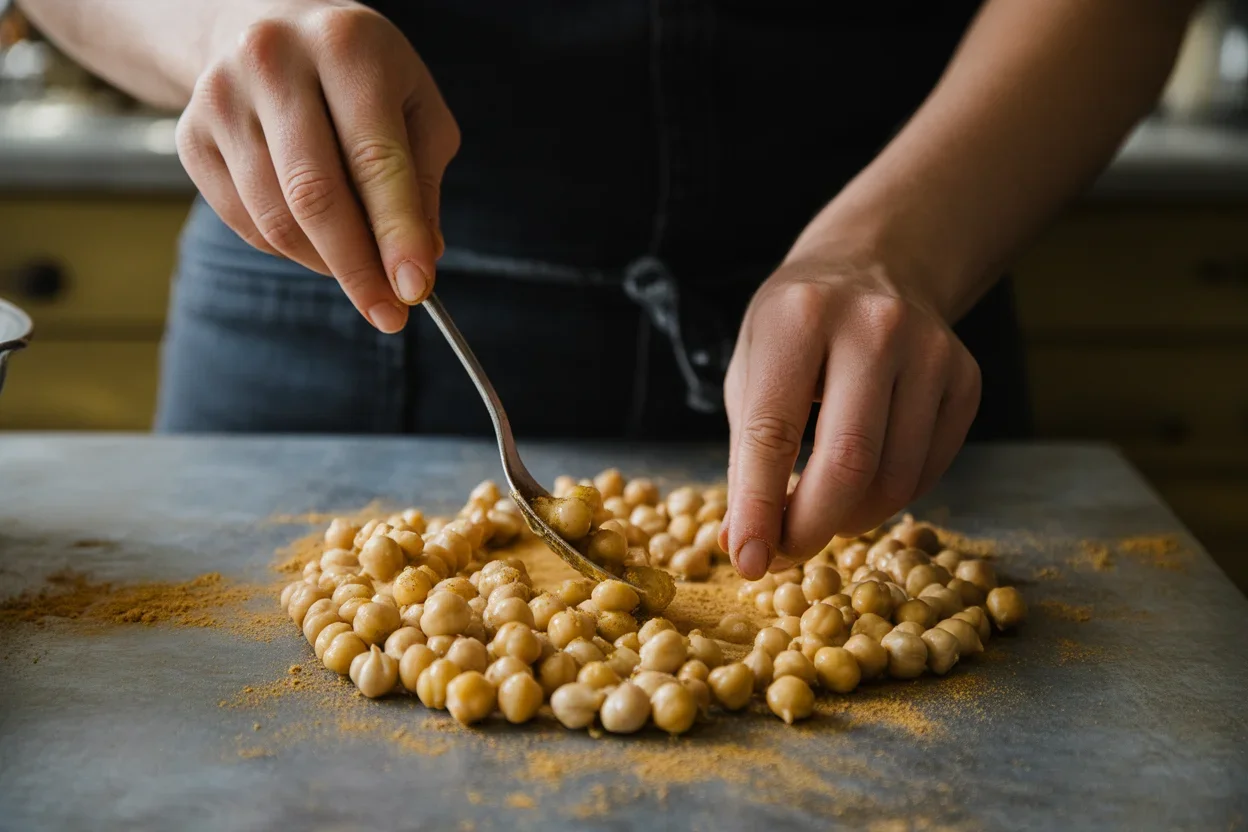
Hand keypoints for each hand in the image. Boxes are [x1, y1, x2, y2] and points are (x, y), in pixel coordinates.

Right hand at [176, 1, 459, 332]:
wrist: (266, 23)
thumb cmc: (361, 72)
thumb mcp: (414, 105)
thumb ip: (421, 181)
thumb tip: (419, 261)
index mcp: (345, 46)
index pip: (374, 159)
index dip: (396, 232)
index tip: (415, 289)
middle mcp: (273, 62)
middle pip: (314, 195)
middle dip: (357, 268)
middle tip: (389, 314)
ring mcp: (221, 98)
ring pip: (276, 219)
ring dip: (326, 264)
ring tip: (361, 272)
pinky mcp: (190, 136)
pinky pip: (246, 223)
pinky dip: (290, 250)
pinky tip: (317, 240)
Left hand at [721, 255, 980, 579]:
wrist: (874, 265)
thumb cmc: (794, 331)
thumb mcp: (750, 373)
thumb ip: (746, 458)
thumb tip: (744, 545)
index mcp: (798, 319)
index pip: (773, 432)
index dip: (758, 507)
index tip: (748, 561)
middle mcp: (873, 326)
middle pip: (848, 462)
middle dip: (811, 527)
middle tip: (786, 552)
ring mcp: (930, 350)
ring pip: (894, 478)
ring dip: (850, 519)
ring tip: (822, 511)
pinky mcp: (966, 378)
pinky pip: (928, 470)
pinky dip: (888, 498)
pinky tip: (863, 480)